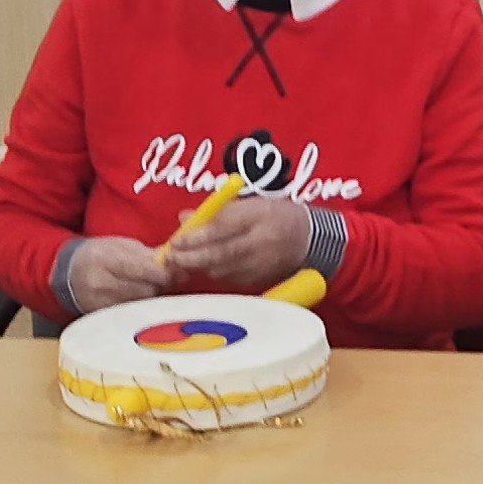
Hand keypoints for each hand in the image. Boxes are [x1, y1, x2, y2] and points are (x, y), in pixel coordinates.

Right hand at [61, 236, 172, 314]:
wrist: (69, 272)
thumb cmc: (99, 255)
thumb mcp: (121, 246)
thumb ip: (148, 255)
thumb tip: (177, 267)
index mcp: (104, 258)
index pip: (140, 269)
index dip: (162, 272)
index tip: (175, 271)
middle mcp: (99, 282)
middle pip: (144, 289)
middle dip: (157, 283)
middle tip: (161, 277)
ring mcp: (98, 302)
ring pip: (140, 302)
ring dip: (149, 294)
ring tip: (145, 284)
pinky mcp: (101, 316)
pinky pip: (131, 312)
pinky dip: (138, 304)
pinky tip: (134, 295)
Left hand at [160, 193, 311, 291]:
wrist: (311, 239)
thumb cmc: (277, 216)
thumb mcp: (251, 203)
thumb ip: (218, 211)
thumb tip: (184, 218)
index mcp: (260, 216)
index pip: (222, 228)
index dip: (196, 236)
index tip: (176, 240)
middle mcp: (262, 242)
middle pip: (219, 254)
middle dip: (191, 258)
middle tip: (171, 257)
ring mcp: (263, 264)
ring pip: (222, 270)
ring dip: (201, 266)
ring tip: (186, 260)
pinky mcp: (262, 280)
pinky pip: (231, 279)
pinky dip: (216, 272)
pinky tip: (210, 265)